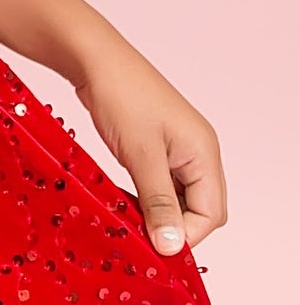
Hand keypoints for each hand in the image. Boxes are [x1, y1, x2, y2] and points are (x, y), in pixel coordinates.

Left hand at [72, 46, 226, 254]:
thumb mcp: (140, 154)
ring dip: (156, 215)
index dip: (184, 235)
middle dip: (172, 228)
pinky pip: (159, 185)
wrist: (93, 59)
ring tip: (128, 224)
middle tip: (138, 238)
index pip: (211, 214)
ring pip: (177, 199)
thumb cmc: (120, 95)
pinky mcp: (155, 148)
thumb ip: (158, 201)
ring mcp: (176, 150)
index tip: (151, 246)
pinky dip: (144, 199)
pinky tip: (123, 205)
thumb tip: (171, 246)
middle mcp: (197, 153)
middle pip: (199, 210)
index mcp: (204, 153)